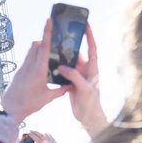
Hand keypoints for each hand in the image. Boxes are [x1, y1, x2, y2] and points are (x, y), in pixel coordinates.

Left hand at [2, 19, 69, 123]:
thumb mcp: (47, 98)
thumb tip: (71, 86)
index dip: (47, 32)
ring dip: (39, 47)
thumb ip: (60, 90)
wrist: (10, 108)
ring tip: (49, 51)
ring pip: (31, 50)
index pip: (43, 46)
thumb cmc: (29, 104)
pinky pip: (28, 58)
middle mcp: (29, 65)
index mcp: (38, 70)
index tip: (49, 19)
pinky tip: (41, 64)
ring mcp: (23, 67)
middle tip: (55, 38)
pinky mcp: (19, 71)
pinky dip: (35, 56)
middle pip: (36, 44)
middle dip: (44, 38)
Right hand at [27, 130, 60, 142]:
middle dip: (34, 132)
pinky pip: (49, 135)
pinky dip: (45, 133)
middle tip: (30, 130)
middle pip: (40, 135)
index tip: (29, 133)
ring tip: (35, 132)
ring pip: (44, 134)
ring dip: (39, 132)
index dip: (32, 135)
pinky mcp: (54, 141)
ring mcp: (51, 141)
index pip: (36, 139)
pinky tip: (43, 134)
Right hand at [57, 23, 107, 137]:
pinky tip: (49, 61)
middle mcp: (85, 69)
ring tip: (53, 44)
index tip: (86, 24)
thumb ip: (74, 76)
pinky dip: (56, 65)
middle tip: (63, 31)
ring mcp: (77, 75)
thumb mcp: (85, 89)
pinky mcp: (70, 81)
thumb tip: (62, 66)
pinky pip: (63, 70)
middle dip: (71, 42)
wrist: (88, 118)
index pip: (92, 48)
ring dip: (61, 54)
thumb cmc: (91, 104)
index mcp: (92, 68)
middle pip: (77, 52)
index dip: (89, 35)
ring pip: (68, 60)